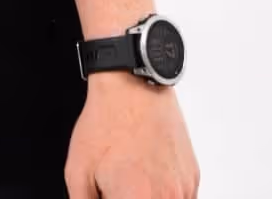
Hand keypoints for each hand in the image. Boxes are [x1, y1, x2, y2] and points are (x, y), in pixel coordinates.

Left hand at [64, 74, 199, 196]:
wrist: (132, 84)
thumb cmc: (105, 122)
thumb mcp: (78, 170)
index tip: (109, 197)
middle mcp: (168, 198)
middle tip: (118, 188)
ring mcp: (185, 190)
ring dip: (149, 197)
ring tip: (132, 181)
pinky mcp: (193, 178)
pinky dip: (164, 196)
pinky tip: (146, 179)